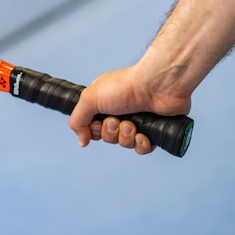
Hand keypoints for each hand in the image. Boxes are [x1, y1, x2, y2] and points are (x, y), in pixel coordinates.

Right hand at [68, 66, 190, 154]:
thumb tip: (81, 141)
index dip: (94, 130)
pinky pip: (142, 148)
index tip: (98, 122)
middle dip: (111, 132)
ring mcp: (137, 121)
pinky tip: (143, 134)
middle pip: (107, 137)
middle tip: (117, 120)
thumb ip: (77, 120)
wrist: (157, 86)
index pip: (92, 127)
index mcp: (103, 103)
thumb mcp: (90, 98)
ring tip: (132, 125)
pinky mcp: (153, 130)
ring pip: (124, 144)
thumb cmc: (126, 86)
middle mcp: (119, 111)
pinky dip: (141, 144)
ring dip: (126, 137)